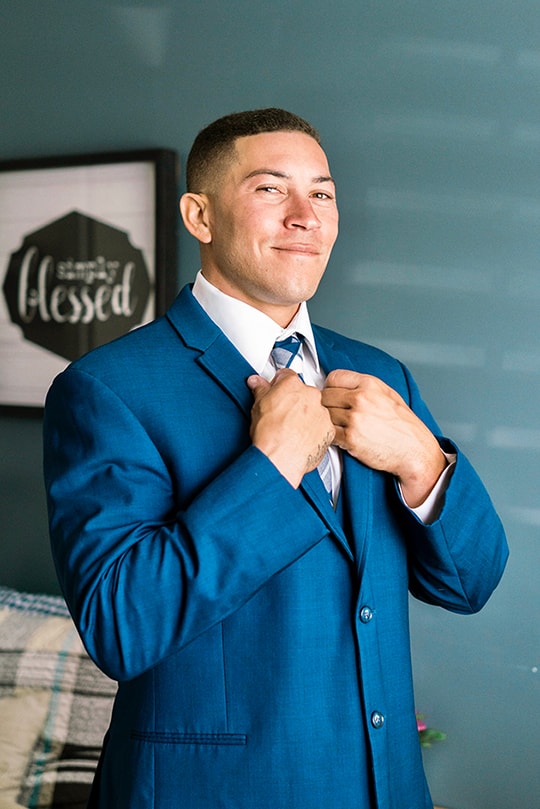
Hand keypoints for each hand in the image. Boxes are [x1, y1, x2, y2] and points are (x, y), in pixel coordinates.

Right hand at [247, 369, 334, 487]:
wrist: (279, 458)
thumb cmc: (270, 434)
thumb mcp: (258, 406)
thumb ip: (260, 389)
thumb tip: (256, 382)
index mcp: (292, 384)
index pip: (287, 376)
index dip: (279, 385)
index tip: (277, 391)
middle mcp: (311, 395)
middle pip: (304, 392)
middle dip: (295, 401)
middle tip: (282, 413)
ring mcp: (322, 412)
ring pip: (315, 409)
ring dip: (306, 416)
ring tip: (291, 429)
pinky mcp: (329, 430)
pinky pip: (323, 426)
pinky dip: (315, 431)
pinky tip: (301, 438)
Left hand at [321, 370, 446, 506]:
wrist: (415, 450)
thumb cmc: (404, 425)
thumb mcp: (389, 395)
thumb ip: (364, 387)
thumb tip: (340, 385)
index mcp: (369, 384)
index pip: (333, 378)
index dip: (331, 388)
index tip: (334, 396)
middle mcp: (361, 399)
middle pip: (325, 396)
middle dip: (328, 405)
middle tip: (338, 414)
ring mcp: (354, 418)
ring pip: (325, 415)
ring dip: (330, 422)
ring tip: (344, 427)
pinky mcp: (351, 438)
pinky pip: (329, 433)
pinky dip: (333, 437)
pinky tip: (344, 438)